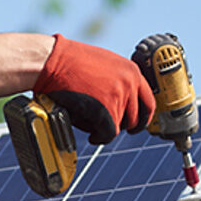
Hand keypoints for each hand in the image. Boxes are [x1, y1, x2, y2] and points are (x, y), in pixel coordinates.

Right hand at [35, 35, 154, 144]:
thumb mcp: (103, 64)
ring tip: (94, 128)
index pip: (148, 101)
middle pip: (136, 117)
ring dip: (107, 129)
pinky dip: (100, 137)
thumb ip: (116, 80)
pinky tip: (93, 136)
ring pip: (120, 126)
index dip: (142, 116)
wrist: (53, 62)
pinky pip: (108, 133)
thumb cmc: (69, 62)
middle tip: (111, 128)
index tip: (136, 123)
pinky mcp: (106, 110)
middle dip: (124, 126)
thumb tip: (119, 98)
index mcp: (131, 71)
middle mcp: (130, 83)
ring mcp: (119, 97)